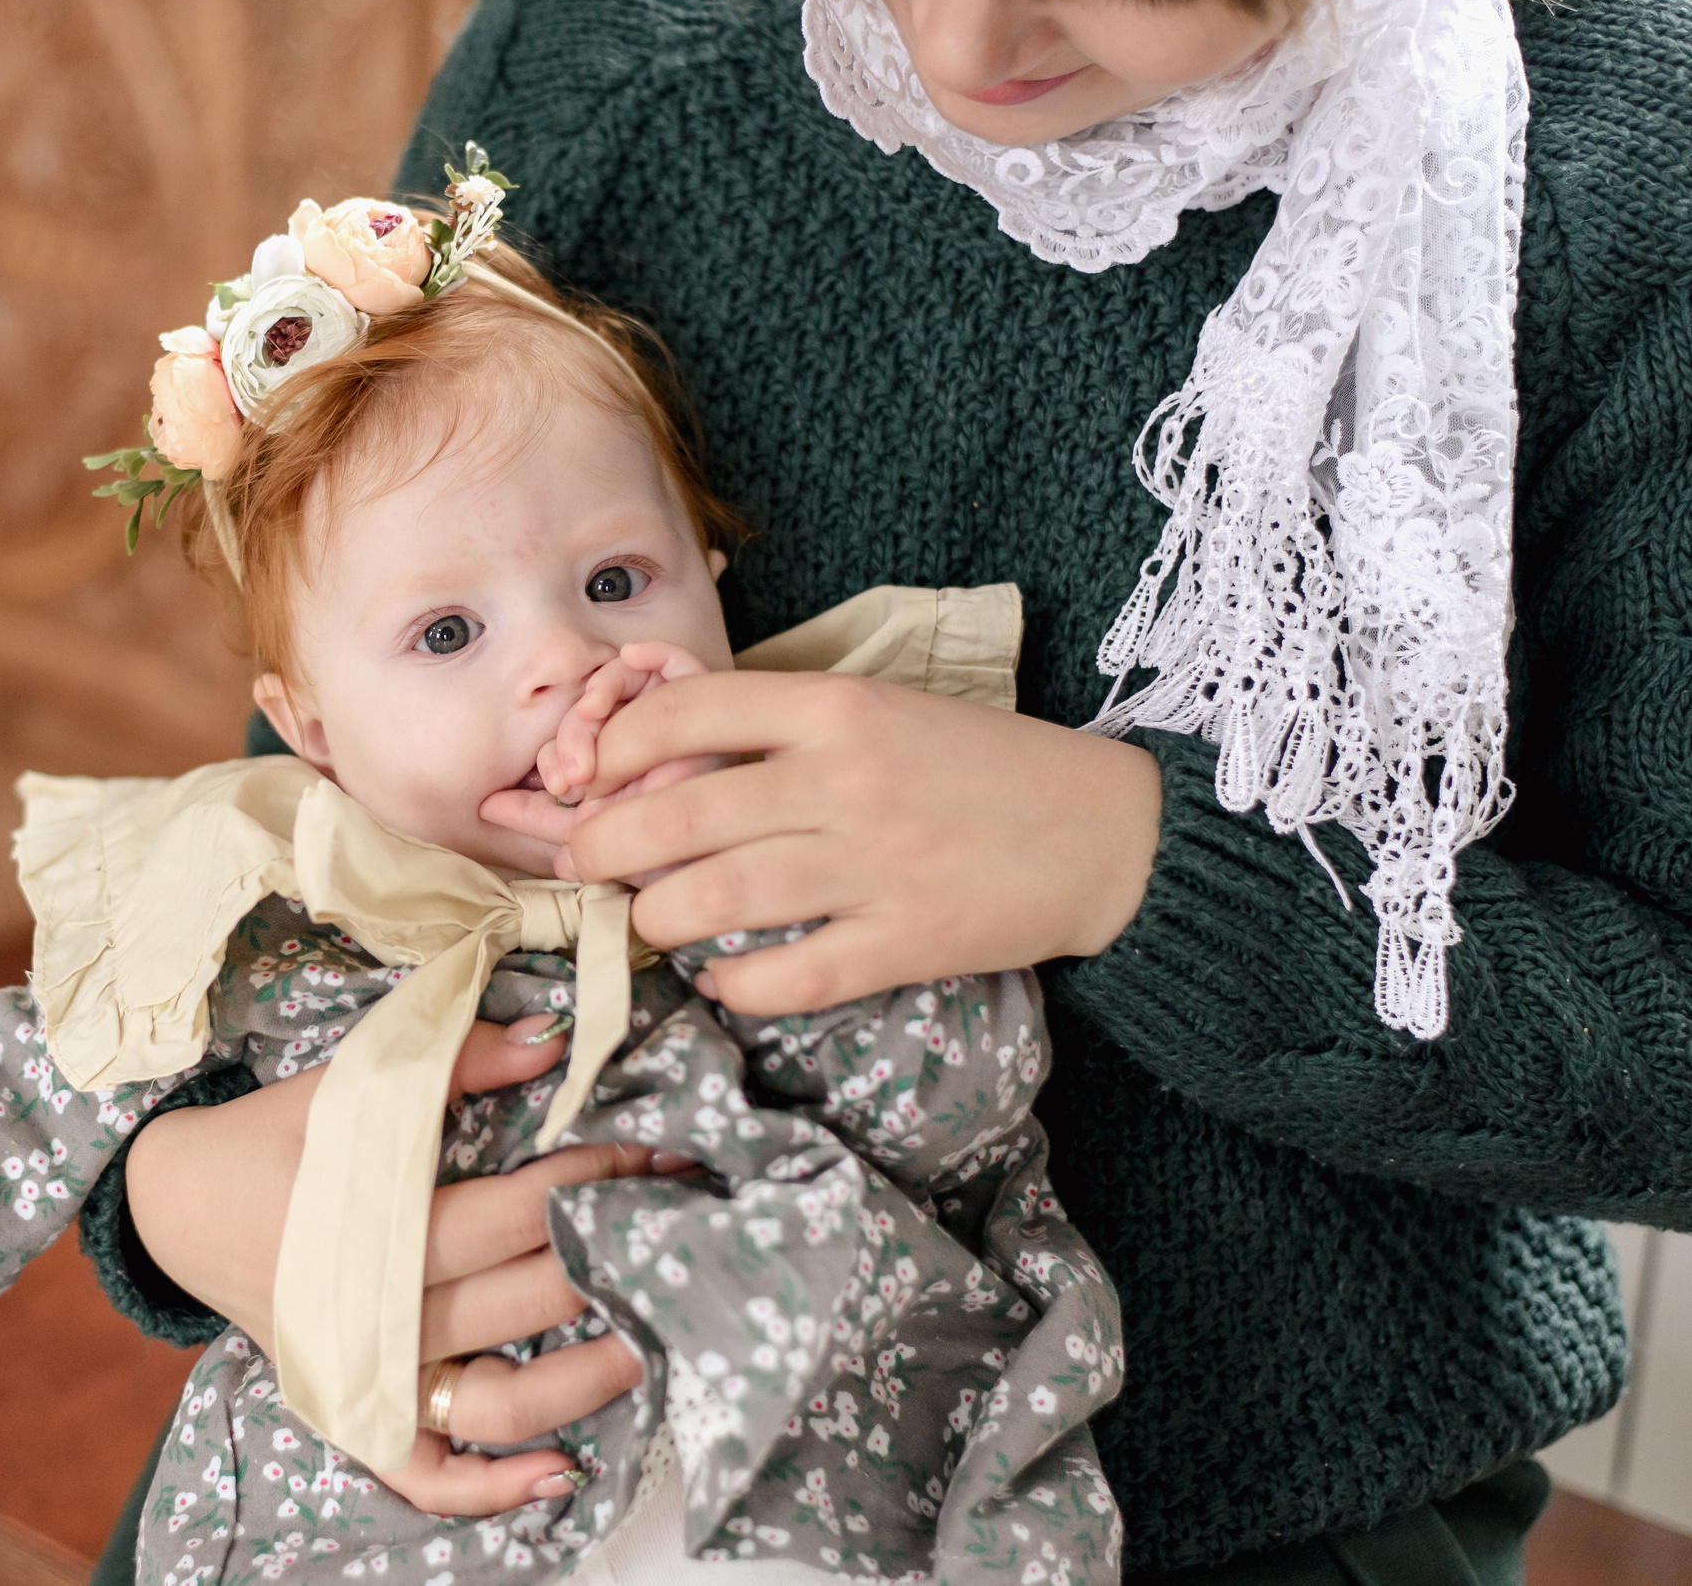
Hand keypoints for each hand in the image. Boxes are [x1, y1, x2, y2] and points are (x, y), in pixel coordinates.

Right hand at [126, 1014, 666, 1514]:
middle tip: (684, 1220)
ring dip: (585, 1379)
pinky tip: (563, 1473)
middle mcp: (373, 1314)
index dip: (593, 1179)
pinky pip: (427, 1474)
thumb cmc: (276, 1137)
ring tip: (658, 1338)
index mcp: (370, 1226)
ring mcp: (368, 1375)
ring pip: (495, 1401)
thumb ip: (455, 1059)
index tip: (656, 1147)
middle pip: (520, 1299)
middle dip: (614, 1255)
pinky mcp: (356, 1411)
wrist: (178, 1207)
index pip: (511, 1212)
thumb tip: (559, 1040)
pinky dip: (491, 1489)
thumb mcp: (352, 1080)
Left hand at [479, 642, 725, 878]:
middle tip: (569, 776)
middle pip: (602, 701)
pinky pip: (682, 661)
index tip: (554, 787)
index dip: (558, 750)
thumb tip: (486, 803)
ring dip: (598, 699)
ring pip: (627, 679)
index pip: (583, 727)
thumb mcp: (587, 838)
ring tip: (594, 742)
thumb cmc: (656, 868)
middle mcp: (657, 737)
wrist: (713, 879)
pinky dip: (652, 652)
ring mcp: (686, 720)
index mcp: (626, 760)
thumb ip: (539, 818)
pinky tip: (631, 658)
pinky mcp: (718, 707)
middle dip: (572, 733)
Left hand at [562, 671, 1160, 1014]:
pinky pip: (788, 975)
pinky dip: (735, 984)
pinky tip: (721, 976)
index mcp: (836, 708)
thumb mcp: (880, 711)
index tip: (591, 779)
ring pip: (715, 896)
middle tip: (586, 867)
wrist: (1105, 831)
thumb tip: (664, 766)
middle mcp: (844, 780)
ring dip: (655, 920)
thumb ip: (784, 731)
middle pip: (677, 814)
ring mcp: (874, 864)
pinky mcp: (905, 941)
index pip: (685, 710)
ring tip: (643, 925)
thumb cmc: (977, 766)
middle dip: (604, 848)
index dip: (614, 748)